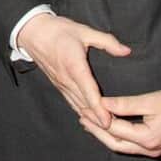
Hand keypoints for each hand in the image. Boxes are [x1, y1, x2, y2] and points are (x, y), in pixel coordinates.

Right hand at [18, 13, 130, 127]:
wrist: (33, 32)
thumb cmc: (58, 30)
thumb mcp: (84, 31)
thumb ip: (107, 42)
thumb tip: (126, 51)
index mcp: (74, 65)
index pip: (88, 91)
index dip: (98, 108)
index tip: (107, 122)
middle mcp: (67, 78)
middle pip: (84, 103)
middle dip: (98, 118)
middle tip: (115, 129)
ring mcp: (61, 83)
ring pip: (76, 105)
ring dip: (89, 117)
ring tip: (104, 128)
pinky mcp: (57, 84)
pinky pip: (70, 101)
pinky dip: (80, 111)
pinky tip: (88, 118)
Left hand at [80, 88, 160, 156]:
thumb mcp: (151, 100)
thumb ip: (125, 104)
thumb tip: (102, 103)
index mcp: (148, 138)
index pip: (114, 129)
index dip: (97, 118)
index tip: (84, 107)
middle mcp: (150, 149)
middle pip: (115, 144)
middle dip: (97, 131)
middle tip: (82, 117)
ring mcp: (154, 150)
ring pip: (123, 146)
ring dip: (106, 135)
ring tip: (91, 122)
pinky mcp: (158, 147)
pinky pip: (132, 145)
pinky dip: (118, 136)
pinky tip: (111, 126)